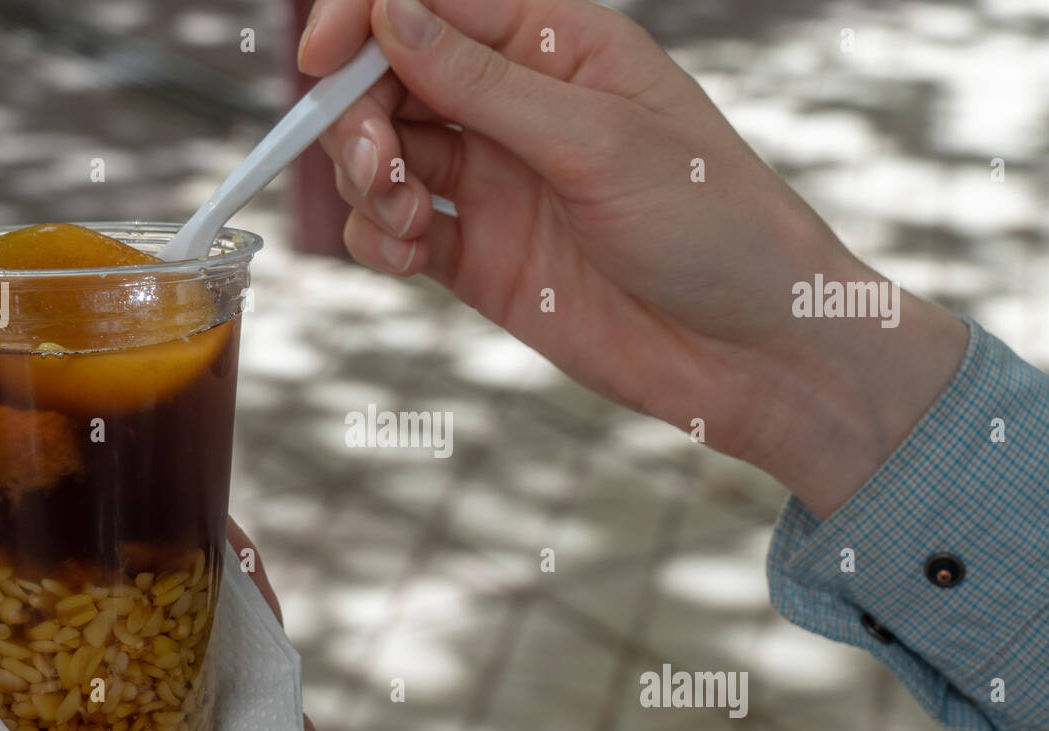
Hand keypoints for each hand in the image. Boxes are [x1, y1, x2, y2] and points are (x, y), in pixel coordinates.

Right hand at [302, 0, 967, 516]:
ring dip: (366, 180)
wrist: (751, 354)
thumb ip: (486, 84)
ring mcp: (493, 182)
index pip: (434, 2)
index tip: (322, 63)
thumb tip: (390, 15)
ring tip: (404, 217)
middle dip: (359, 115)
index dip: (364, 18)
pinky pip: (394, 230)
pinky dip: (378, 238)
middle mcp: (515, 107)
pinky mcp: (478, 255)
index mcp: (557, 46)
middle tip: (377, 165)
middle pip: (391, 78)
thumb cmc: (713, 226)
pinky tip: (407, 254)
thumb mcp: (601, 141)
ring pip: (382, 154)